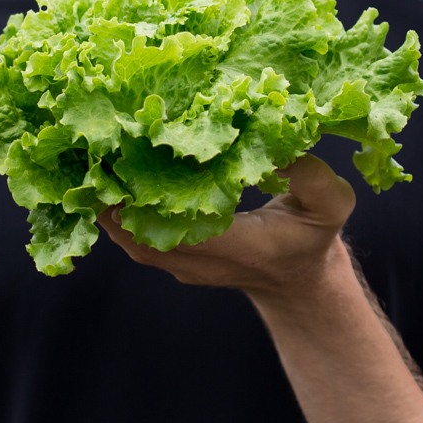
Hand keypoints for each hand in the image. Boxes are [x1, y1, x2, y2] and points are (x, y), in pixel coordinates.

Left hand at [98, 153, 355, 300]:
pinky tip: (104, 177)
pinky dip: (116, 211)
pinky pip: (133, 238)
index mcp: (240, 246)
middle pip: (141, 232)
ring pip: (129, 238)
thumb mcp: (330, 204)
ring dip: (109, 203)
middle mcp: (203, 261)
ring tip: (92, 158)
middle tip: (95, 149)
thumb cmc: (311, 236)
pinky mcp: (170, 259)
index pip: (183, 225)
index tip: (125, 160)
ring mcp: (182, 265)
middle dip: (116, 194)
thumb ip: (310, 175)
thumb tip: (274, 142)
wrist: (297, 280)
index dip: (150, 196)